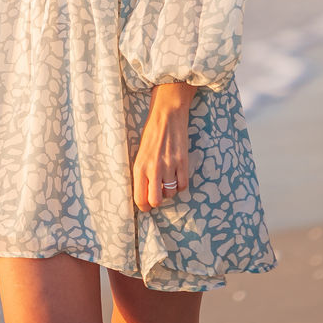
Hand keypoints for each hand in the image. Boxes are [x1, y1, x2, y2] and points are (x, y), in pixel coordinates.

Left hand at [131, 86, 191, 210]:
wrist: (167, 115)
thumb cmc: (152, 133)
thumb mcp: (140, 153)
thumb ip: (142, 172)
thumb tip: (144, 193)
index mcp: (140, 166)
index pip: (140, 198)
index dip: (144, 206)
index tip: (147, 205)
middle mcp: (153, 168)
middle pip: (156, 201)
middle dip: (157, 201)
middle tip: (158, 194)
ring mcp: (169, 165)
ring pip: (171, 193)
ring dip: (170, 190)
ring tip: (167, 178)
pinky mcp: (182, 162)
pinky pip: (183, 185)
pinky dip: (180, 184)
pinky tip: (177, 175)